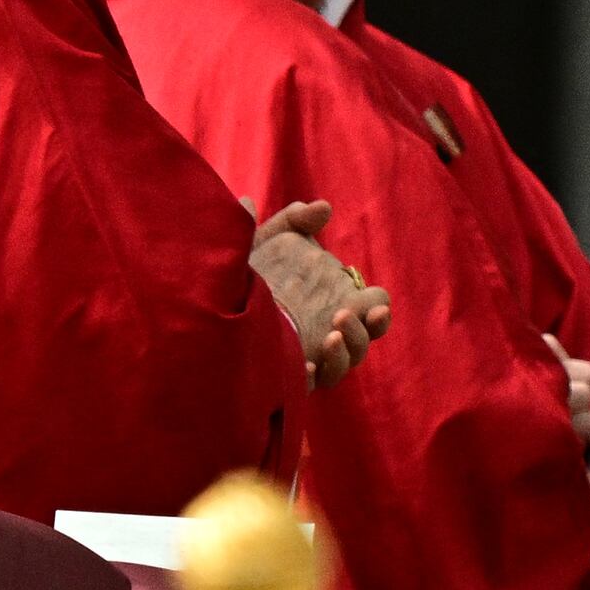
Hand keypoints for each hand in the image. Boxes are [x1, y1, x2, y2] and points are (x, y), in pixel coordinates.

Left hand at [250, 199, 386, 384]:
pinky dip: (315, 373)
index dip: (378, 307)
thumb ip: (294, 221)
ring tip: (329, 337)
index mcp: (336, 299)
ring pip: (348, 361)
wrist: (211, 305)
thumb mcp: (267, 240)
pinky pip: (316, 381)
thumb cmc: (248, 271)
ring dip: (345, 350)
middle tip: (343, 317)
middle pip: (367, 337)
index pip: (374, 306)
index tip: (373, 304)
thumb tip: (323, 208)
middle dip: (365, 330)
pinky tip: (304, 367)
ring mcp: (314, 354)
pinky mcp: (294, 375)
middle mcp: (331, 328)